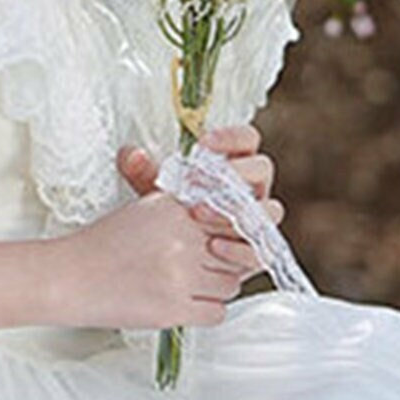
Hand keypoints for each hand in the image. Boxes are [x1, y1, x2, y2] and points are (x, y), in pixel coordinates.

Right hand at [51, 126, 285, 332]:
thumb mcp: (143, 212)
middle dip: (223, 261)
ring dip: (215, 288)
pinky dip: (206, 311)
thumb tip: (222, 216)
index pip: (229, 216)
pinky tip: (186, 303)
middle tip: (204, 266)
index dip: (228, 231)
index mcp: (175, 209)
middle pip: (234, 252)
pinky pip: (217, 313)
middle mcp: (182, 239)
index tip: (218, 240)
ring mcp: (180, 275)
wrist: (67, 279)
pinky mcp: (174, 308)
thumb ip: (182, 208)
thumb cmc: (101, 247)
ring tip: (191, 285)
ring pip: (230, 284)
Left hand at [121, 124, 282, 288]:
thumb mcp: (155, 195)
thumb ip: (144, 174)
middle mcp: (253, 191)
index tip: (203, 143)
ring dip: (237, 210)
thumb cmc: (170, 218)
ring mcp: (258, 222)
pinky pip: (261, 250)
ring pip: (269, 210)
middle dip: (234, 173)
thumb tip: (130, 154)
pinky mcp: (254, 253)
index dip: (232, 137)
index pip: (248, 140)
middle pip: (262, 170)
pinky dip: (240, 248)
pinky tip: (213, 247)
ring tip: (199, 213)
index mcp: (235, 167)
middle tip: (199, 181)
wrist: (174, 261)